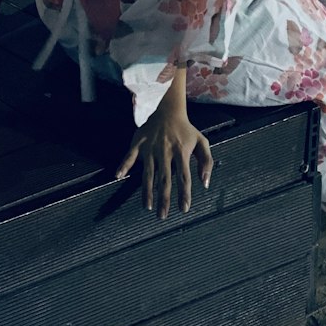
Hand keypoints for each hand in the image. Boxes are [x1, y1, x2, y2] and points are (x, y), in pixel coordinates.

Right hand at [115, 100, 213, 220]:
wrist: (168, 109)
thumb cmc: (185, 130)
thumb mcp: (202, 142)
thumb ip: (207, 162)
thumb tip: (205, 183)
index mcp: (181, 152)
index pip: (184, 177)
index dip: (184, 194)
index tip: (184, 208)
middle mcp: (165, 151)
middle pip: (165, 179)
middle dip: (164, 198)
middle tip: (162, 216)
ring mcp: (151, 147)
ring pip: (148, 172)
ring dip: (147, 190)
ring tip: (148, 206)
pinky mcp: (139, 142)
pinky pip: (130, 155)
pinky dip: (124, 164)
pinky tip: (119, 175)